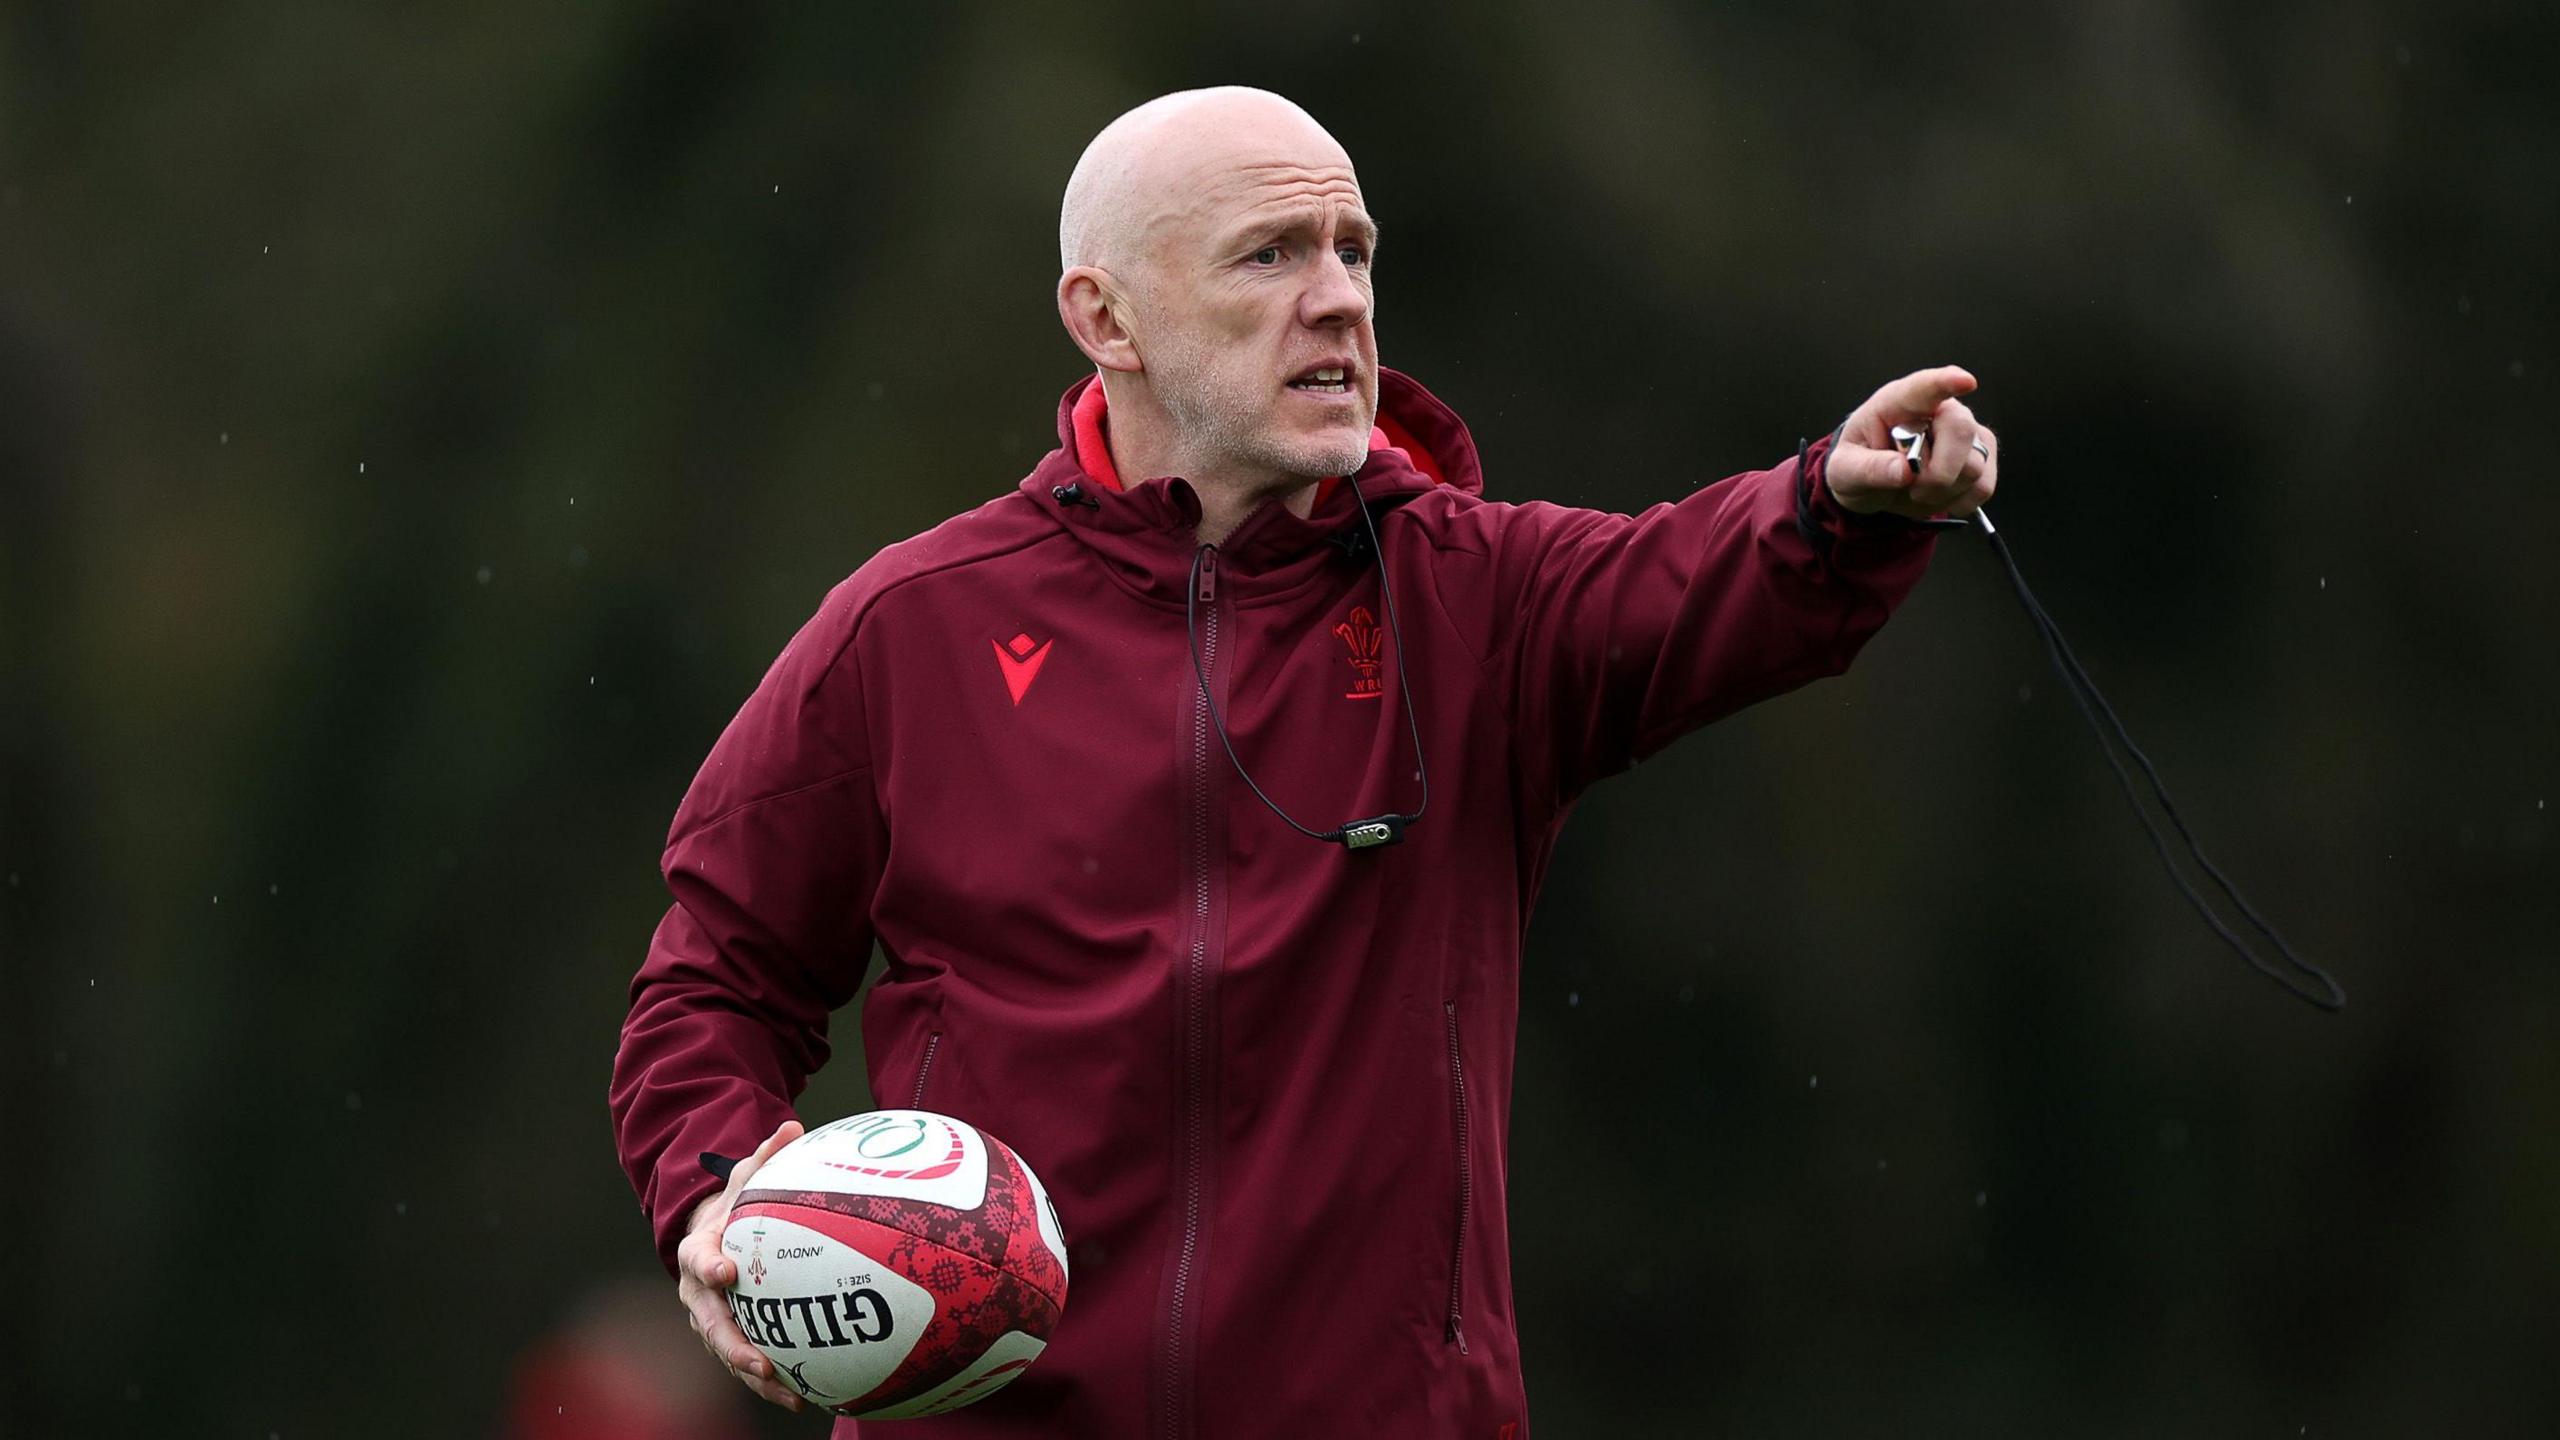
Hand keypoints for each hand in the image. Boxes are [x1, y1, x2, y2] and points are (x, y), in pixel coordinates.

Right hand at [674, 1118, 807, 1411]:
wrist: (711, 1237)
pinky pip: (746, 1364)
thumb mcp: (746, 1179)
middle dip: (732, 1344)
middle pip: (710, 1323)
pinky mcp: (728, 1338)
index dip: (710, 1266)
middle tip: (758, 1360)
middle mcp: (698, 1293)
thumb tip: (792, 1126)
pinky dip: (769, 1384)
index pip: (699, 1259)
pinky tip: (803, 1399)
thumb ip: (766, 1157)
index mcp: (699, 1251)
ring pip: (727, 1352)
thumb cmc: (735, 1208)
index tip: (726, 1272)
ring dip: (753, 1374)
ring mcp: (711, 1320)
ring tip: (786, 1392)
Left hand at [1825, 365, 1998, 519]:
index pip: (1924, 387)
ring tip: (1917, 489)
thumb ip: (1870, 469)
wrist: (1873, 486)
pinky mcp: (1982, 457)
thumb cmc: (1858, 465)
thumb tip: (1904, 471)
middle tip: (1910, 485)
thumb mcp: (1845, 470)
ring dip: (1942, 491)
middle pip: (1960, 430)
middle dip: (1937, 470)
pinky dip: (1960, 502)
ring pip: (1973, 465)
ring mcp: (1966, 432)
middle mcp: (1939, 410)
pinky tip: (1938, 496)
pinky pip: (1983, 486)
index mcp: (1898, 402)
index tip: (1964, 382)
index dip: (1946, 383)